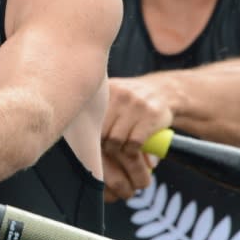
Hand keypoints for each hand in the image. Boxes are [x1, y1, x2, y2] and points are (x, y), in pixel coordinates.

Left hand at [101, 76, 172, 200]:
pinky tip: (132, 148)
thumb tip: (77, 133)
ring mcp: (137, 103)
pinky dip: (132, 151)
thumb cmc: (130, 100)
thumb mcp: (113, 94)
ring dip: (117, 149)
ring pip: (116, 139)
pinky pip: (134, 143)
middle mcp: (121, 93)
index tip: (91, 141)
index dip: (89, 135)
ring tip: (120, 148)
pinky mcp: (151, 115)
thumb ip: (97, 107)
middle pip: (101, 131)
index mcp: (107, 89)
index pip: (89, 119)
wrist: (162, 91)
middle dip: (103, 143)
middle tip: (107, 147)